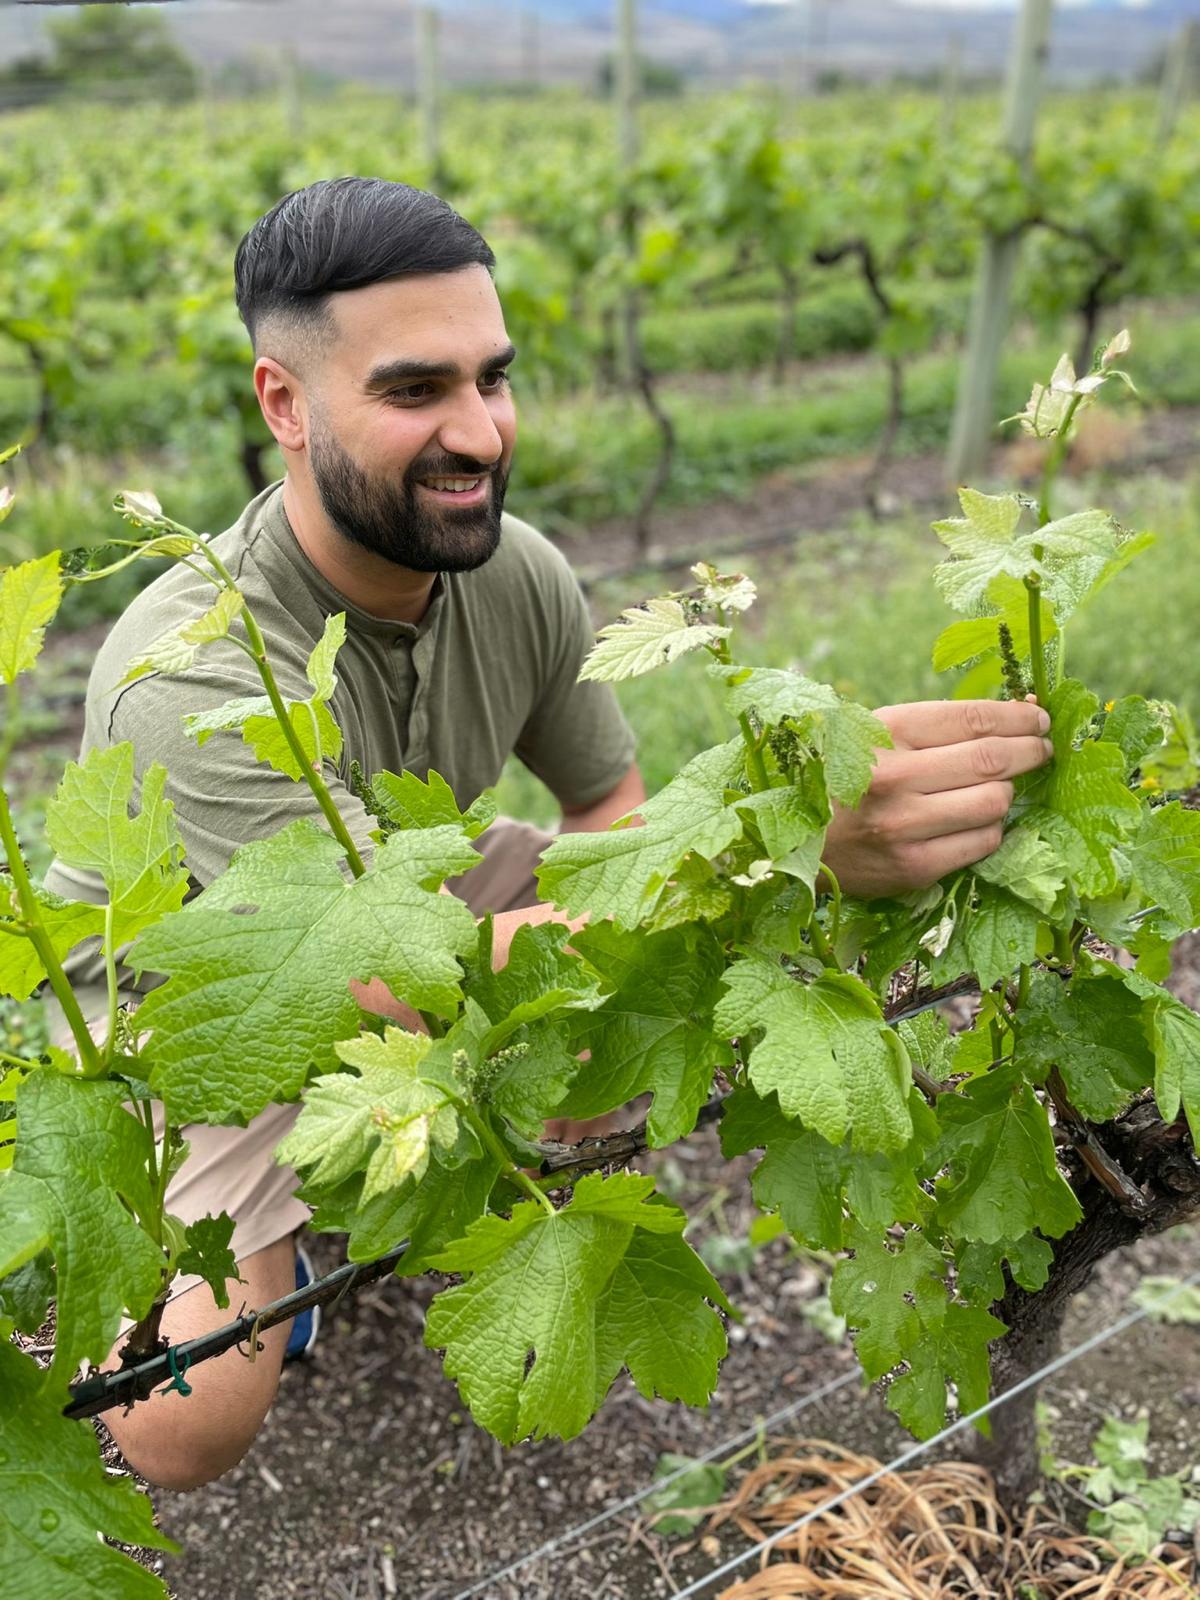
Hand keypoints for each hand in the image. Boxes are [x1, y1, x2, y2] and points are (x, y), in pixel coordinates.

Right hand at [821, 698, 1053, 899]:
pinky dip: (992, 828)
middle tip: (1042, 749)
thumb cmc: (846, 777)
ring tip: (1001, 787)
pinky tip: (979, 820)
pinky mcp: (914, 867)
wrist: (798, 840)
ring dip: (1007, 793)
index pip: (973, 719)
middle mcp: (894, 778)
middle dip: (1031, 751)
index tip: (1039, 718)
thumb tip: (1020, 711)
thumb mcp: (877, 735)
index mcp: (885, 734)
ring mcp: (904, 826)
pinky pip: (982, 842)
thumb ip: (938, 727)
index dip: (1018, 717)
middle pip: (992, 759)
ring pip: (994, 803)